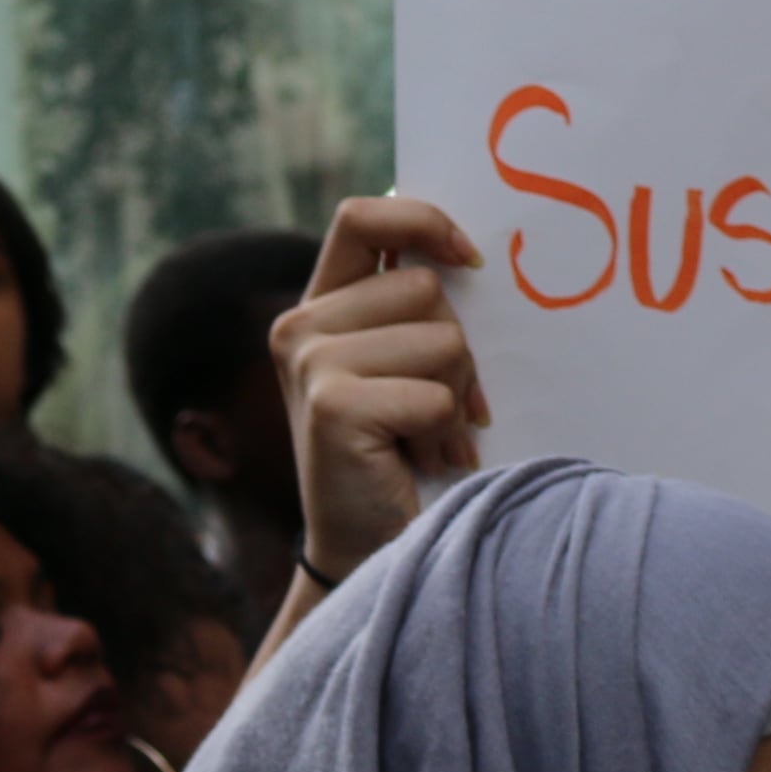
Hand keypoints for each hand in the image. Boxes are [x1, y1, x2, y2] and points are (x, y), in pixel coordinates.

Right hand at [273, 195, 490, 587]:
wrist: (367, 555)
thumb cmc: (403, 457)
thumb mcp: (404, 369)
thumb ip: (415, 312)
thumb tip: (469, 253)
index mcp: (319, 306)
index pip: (362, 216)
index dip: (423, 219)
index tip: (470, 258)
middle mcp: (300, 327)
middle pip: (425, 287)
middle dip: (457, 351)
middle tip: (439, 407)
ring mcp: (310, 363)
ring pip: (440, 340)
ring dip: (453, 397)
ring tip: (424, 438)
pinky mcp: (331, 406)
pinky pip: (433, 393)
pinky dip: (444, 433)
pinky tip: (420, 460)